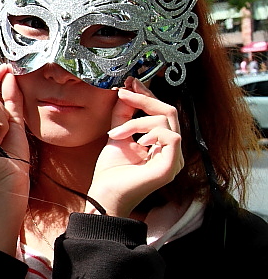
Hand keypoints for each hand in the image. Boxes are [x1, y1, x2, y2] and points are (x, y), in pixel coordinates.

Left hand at [88, 77, 183, 216]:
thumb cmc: (111, 172)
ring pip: (166, 120)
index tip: (130, 82)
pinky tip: (136, 142)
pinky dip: (151, 133)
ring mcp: (174, 159)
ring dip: (136, 121)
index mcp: (162, 144)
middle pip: (169, 111)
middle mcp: (172, 150)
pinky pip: (171, 137)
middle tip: (123, 93)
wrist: (104, 196)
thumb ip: (123, 115)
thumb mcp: (117, 135)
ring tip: (116, 133)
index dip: (148, 95)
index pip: (162, 112)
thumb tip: (126, 90)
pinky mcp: (171, 167)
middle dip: (144, 99)